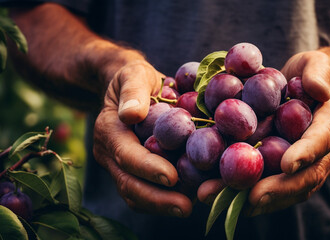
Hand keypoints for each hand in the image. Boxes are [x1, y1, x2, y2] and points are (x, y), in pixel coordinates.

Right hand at [93, 61, 192, 216]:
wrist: (128, 88)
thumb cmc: (135, 78)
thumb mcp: (134, 73)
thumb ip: (133, 90)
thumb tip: (132, 113)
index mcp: (109, 129)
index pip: (126, 154)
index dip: (148, 167)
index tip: (171, 177)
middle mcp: (109, 152)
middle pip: (128, 183)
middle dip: (156, 198)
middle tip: (186, 207)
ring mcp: (119, 165)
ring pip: (134, 194)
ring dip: (160, 205)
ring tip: (189, 208)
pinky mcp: (131, 171)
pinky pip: (143, 192)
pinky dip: (162, 200)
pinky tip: (186, 199)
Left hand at [198, 51, 329, 215]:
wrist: (313, 88)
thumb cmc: (313, 73)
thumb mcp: (317, 63)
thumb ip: (318, 72)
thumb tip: (318, 89)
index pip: (322, 139)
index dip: (307, 152)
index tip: (288, 165)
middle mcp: (327, 149)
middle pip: (308, 175)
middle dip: (281, 188)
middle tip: (252, 197)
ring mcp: (313, 163)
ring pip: (293, 188)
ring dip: (264, 199)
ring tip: (230, 204)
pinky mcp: (295, 170)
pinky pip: (280, 187)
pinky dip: (257, 197)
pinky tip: (231, 202)